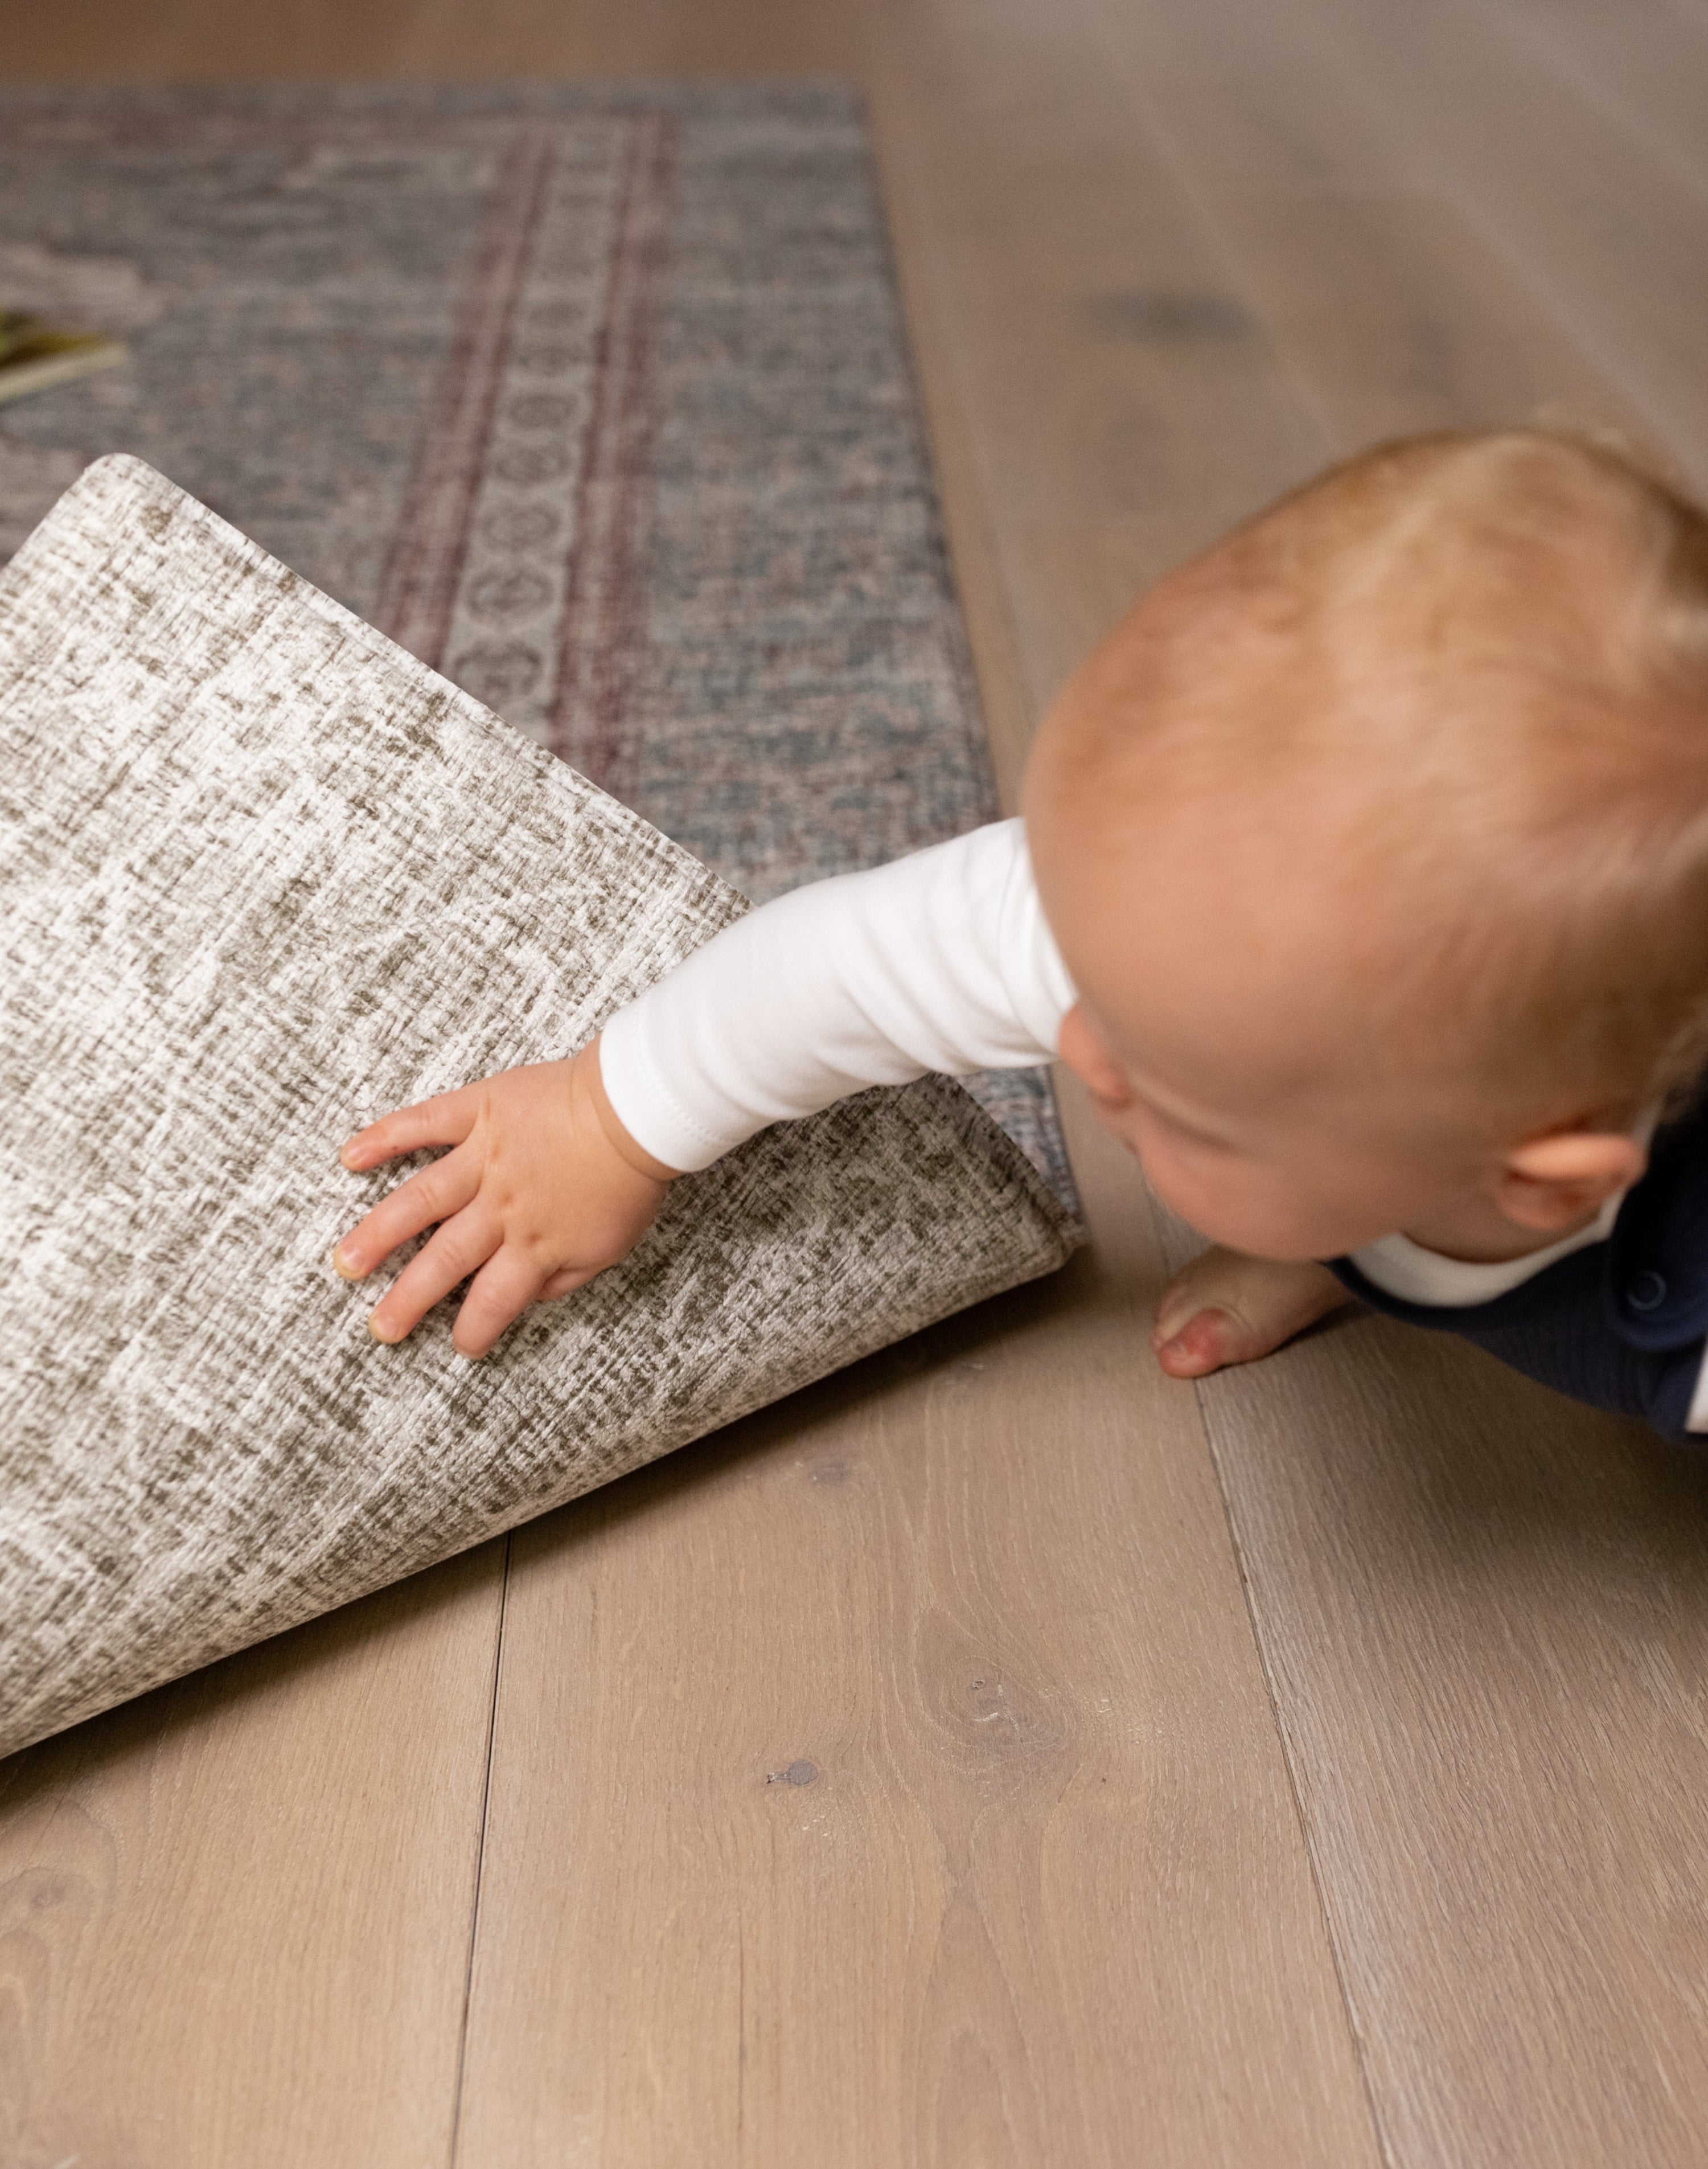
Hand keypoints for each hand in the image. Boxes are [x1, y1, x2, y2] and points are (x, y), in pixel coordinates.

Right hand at [332, 1039, 677, 1356]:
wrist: (637, 1111)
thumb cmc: (628, 1178)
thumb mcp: (608, 1247)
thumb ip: (563, 1278)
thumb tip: (526, 1297)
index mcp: (535, 1244)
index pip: (493, 1300)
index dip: (475, 1329)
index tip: (460, 1346)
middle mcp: (501, 1207)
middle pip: (445, 1261)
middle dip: (408, 1299)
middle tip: (379, 1327)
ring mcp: (485, 1158)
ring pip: (420, 1201)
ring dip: (378, 1234)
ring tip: (346, 1263)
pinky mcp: (480, 1110)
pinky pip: (424, 1123)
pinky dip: (385, 1137)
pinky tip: (350, 1157)